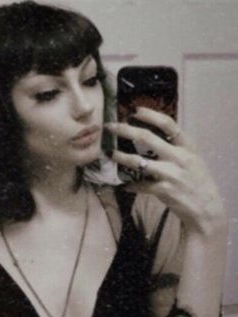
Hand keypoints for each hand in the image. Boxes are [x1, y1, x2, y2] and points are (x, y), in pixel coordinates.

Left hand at [105, 108, 227, 237]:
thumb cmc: (195, 180)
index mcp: (187, 146)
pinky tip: (124, 186)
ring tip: (110, 153)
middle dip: (125, 130)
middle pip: (147, 138)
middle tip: (110, 126)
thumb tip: (150, 136)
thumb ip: (175, 147)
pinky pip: (141, 186)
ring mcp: (171, 174)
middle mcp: (179, 157)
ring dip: (121, 157)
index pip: (168, 124)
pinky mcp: (165, 190)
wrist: (206, 206)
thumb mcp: (191, 158)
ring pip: (139, 162)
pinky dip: (131, 186)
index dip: (150, 115)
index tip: (135, 110)